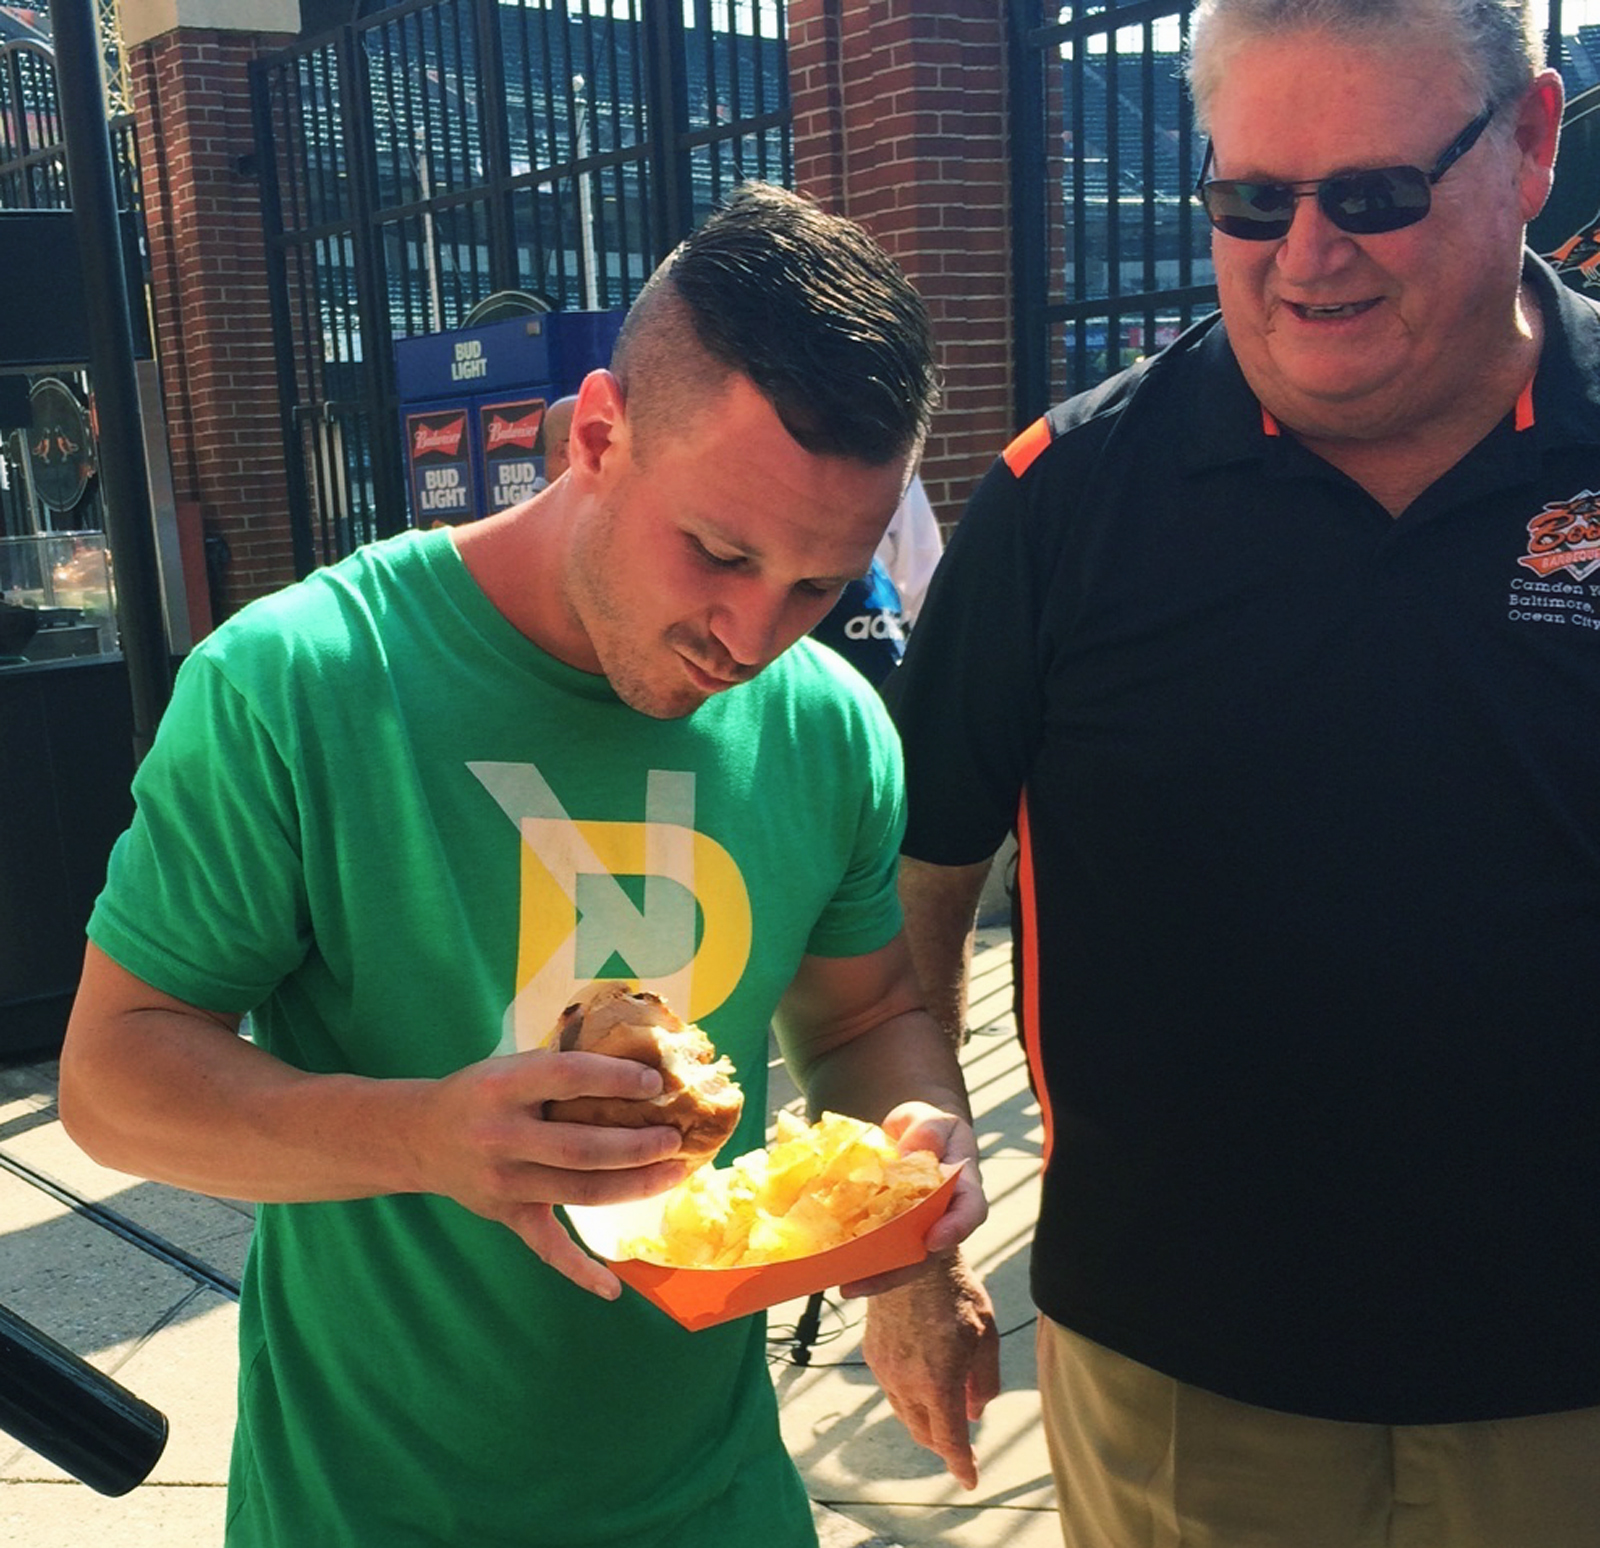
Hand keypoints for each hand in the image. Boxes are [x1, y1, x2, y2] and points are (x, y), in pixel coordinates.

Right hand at [416, 1049, 689, 1298]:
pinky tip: (613, 1288)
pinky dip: (579, 1271)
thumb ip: (562, 1068)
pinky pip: (546, 1247)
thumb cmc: (481, 1092)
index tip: (655, 1084)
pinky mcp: (506, 1215)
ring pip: (579, 1191)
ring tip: (673, 1174)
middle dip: (636, 1145)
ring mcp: (504, 1183)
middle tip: (674, 1139)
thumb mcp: (511, 1066)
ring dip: (632, 1186)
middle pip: (582, 1147)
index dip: (615, 1080)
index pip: (568, 1078)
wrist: (421, 1136)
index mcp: (503, 1087)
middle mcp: (501, 1136)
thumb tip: (638, 1066)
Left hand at [837, 1099, 986, 1297]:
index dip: (955, 1229)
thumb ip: (929, 1131)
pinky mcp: (891, 1231)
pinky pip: (879, 1250)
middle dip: (900, 1269)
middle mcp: (942, 1216)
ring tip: (845, 1285)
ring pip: (902, 1260)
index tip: (933, 1241)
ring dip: (875, 1276)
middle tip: (867, 1279)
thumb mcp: (934, 1119)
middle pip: (930, 1251)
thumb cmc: (929, 1128)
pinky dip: (859, 1261)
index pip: (970, 1211)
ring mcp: (917, 1228)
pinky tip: (834, 1268)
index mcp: (962, 1187)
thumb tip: (912, 1153)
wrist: (912, 1135)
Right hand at [861, 1251, 1000, 1488]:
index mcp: (939, 1383)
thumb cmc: (956, 1292)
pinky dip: (909, 1395)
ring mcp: (884, 1370)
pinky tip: (922, 1379)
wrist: (909, 1256)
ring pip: (905, 1413)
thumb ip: (985, 1382)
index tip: (970, 1480)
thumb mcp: (986, 1336)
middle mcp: (907, 1383)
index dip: (962, 1465)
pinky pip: (891, 1389)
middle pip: (925, 1433)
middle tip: (961, 1440)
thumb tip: (976, 1412)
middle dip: (944, 1443)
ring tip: (944, 1408)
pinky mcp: (871, 1355)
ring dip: (925, 1419)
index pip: (950, 1441)